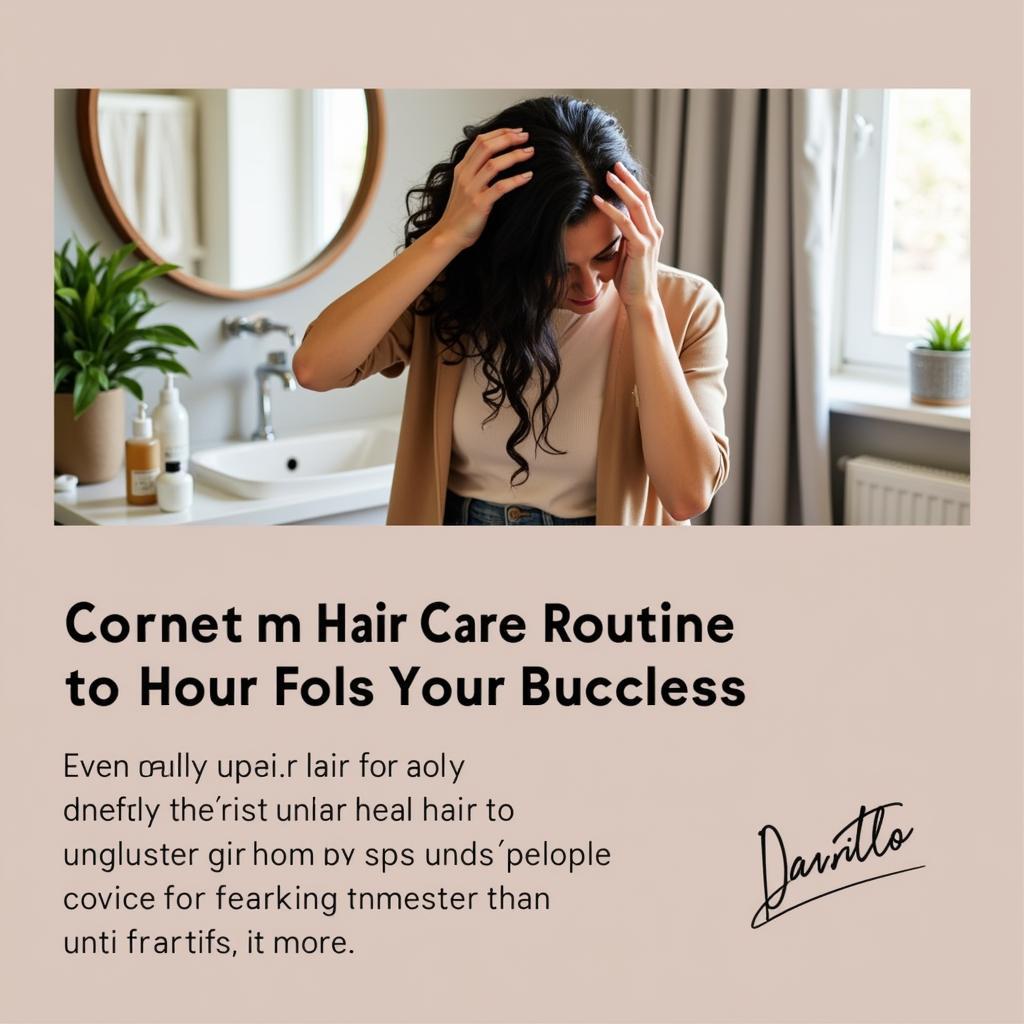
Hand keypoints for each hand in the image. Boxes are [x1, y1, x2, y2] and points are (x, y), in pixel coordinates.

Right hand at [433, 127, 534, 251]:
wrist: (449, 235)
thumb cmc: (460, 213)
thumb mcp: (464, 186)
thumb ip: (475, 172)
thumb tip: (494, 159)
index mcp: (462, 168)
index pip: (480, 141)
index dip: (500, 132)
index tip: (516, 131)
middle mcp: (465, 175)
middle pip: (487, 147)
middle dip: (508, 138)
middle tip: (526, 137)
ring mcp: (472, 189)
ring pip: (494, 164)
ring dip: (515, 155)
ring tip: (530, 152)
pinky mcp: (480, 204)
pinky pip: (500, 188)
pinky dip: (516, 180)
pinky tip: (528, 176)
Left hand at [592, 161, 664, 307]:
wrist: (640, 299)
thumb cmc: (631, 278)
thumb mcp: (627, 251)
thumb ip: (625, 236)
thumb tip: (614, 223)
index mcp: (652, 230)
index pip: (643, 200)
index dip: (632, 184)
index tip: (619, 171)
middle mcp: (654, 230)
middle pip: (641, 196)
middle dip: (627, 179)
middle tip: (613, 164)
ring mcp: (649, 238)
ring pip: (635, 205)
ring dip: (620, 188)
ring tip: (606, 176)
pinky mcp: (641, 247)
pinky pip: (625, 223)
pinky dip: (610, 210)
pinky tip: (597, 201)